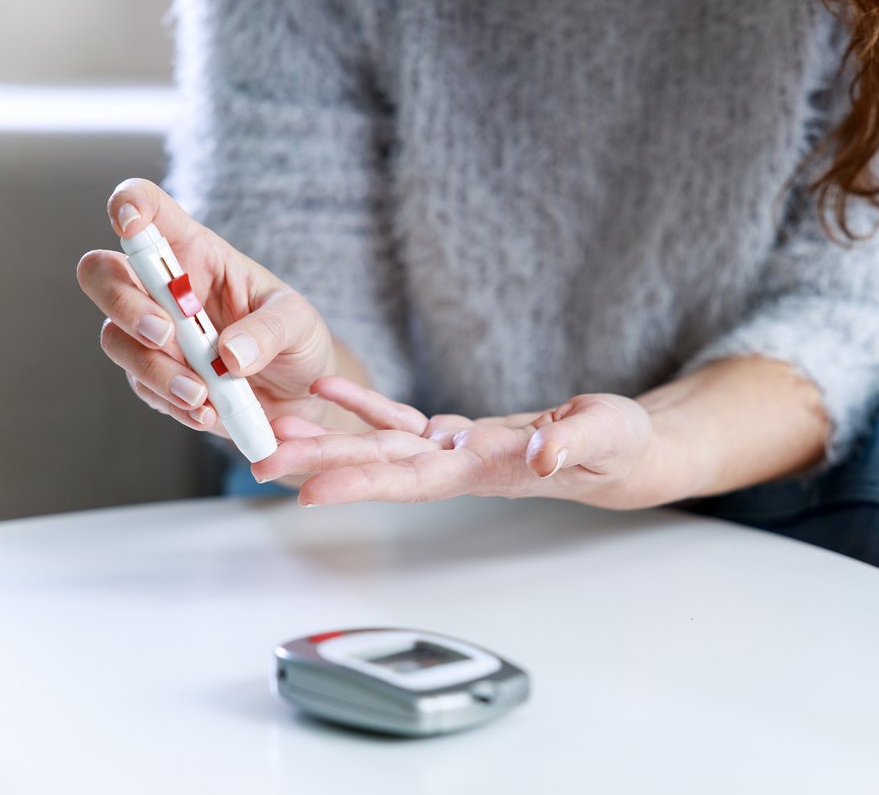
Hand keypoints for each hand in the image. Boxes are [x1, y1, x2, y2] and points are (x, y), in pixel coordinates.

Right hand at [76, 178, 342, 436]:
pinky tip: (208, 412)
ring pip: (116, 338)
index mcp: (197, 253)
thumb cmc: (297, 343)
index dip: (130, 205)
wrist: (300, 400)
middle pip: (103, 274)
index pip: (150, 211)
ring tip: (202, 394)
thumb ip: (269, 330)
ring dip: (155, 367)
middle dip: (124, 303)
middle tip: (167, 333)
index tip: (130, 222)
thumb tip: (230, 353)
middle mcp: (164, 289)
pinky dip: (172, 401)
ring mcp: (154, 334)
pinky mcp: (155, 377)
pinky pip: (142, 386)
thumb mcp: (299, 324)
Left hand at [252, 377, 671, 509]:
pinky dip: (366, 404)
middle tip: (260, 459)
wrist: (617, 453)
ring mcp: (456, 451)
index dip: (362, 484)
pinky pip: (402, 418)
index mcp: (490, 471)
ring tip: (276, 427)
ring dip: (329, 438)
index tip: (309, 492)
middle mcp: (462, 466)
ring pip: (382, 445)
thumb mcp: (608, 435)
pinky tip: (331, 387)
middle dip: (321, 464)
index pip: (415, 482)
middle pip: (381, 468)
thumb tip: (540, 455)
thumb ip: (576, 443)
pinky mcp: (459, 433)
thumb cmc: (618, 446)